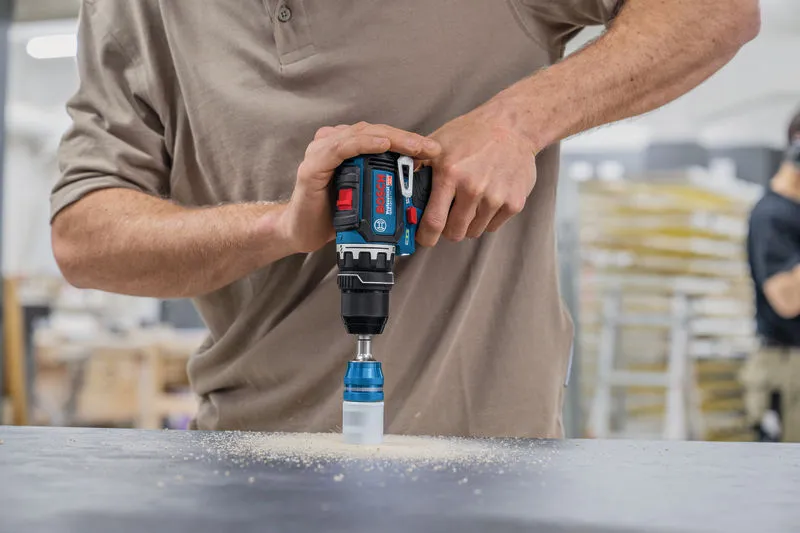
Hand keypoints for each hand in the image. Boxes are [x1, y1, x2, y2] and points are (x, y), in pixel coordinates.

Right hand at [279, 122, 441, 252]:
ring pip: (361, 135)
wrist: (302, 233)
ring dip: (391, 139)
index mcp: (344, 147)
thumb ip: (383, 183)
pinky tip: (382, 144)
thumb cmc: (333, 214)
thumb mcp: (365, 196)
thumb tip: (419, 184)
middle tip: (431, 148)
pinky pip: (341, 148)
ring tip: (415, 147)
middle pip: (374, 131)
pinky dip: (363, 144)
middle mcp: (331, 143)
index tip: (432, 150)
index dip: (407, 140)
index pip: (380, 135)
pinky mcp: (313, 167)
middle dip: (406, 138)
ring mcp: (320, 153)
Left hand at [416, 102, 537, 245]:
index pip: (434, 222)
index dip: (426, 236)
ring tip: (468, 203)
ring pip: (474, 232)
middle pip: (454, 233)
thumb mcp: (437, 143)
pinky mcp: (514, 202)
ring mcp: (496, 197)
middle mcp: (474, 188)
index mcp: (450, 174)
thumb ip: (417, 166)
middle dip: (447, 229)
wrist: (511, 125)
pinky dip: (486, 219)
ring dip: (467, 223)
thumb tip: (396, 187)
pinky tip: (486, 199)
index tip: (424, 238)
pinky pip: (492, 226)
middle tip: (447, 217)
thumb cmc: (471, 133)